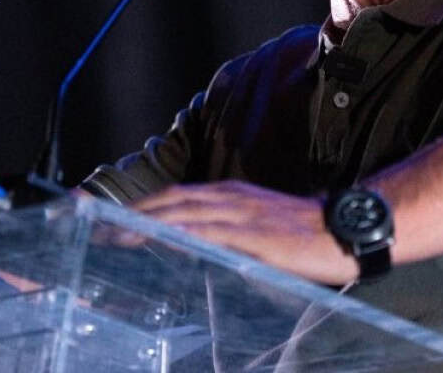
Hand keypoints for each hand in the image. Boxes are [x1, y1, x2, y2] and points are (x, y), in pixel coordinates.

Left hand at [132, 180, 358, 285]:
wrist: (343, 228)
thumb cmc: (303, 232)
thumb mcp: (258, 224)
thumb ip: (227, 230)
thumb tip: (194, 245)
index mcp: (229, 195)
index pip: (174, 197)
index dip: (141, 206)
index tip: (111, 219)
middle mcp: (229, 198)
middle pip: (170, 202)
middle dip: (132, 213)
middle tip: (99, 227)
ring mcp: (241, 214)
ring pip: (183, 213)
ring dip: (146, 222)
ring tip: (116, 235)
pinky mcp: (254, 234)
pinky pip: (211, 231)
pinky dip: (182, 233)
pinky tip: (162, 239)